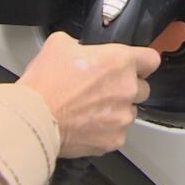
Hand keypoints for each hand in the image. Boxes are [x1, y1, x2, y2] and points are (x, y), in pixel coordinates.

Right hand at [17, 32, 160, 157]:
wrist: (33, 118)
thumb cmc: (45, 84)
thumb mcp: (59, 44)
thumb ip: (80, 44)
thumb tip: (82, 49)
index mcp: (119, 61)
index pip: (151, 59)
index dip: (143, 62)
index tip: (137, 67)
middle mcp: (127, 89)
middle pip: (142, 88)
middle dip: (125, 88)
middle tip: (101, 89)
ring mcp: (123, 116)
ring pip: (129, 112)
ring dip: (115, 110)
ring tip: (89, 109)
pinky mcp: (114, 139)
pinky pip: (117, 133)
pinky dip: (105, 131)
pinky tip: (86, 125)